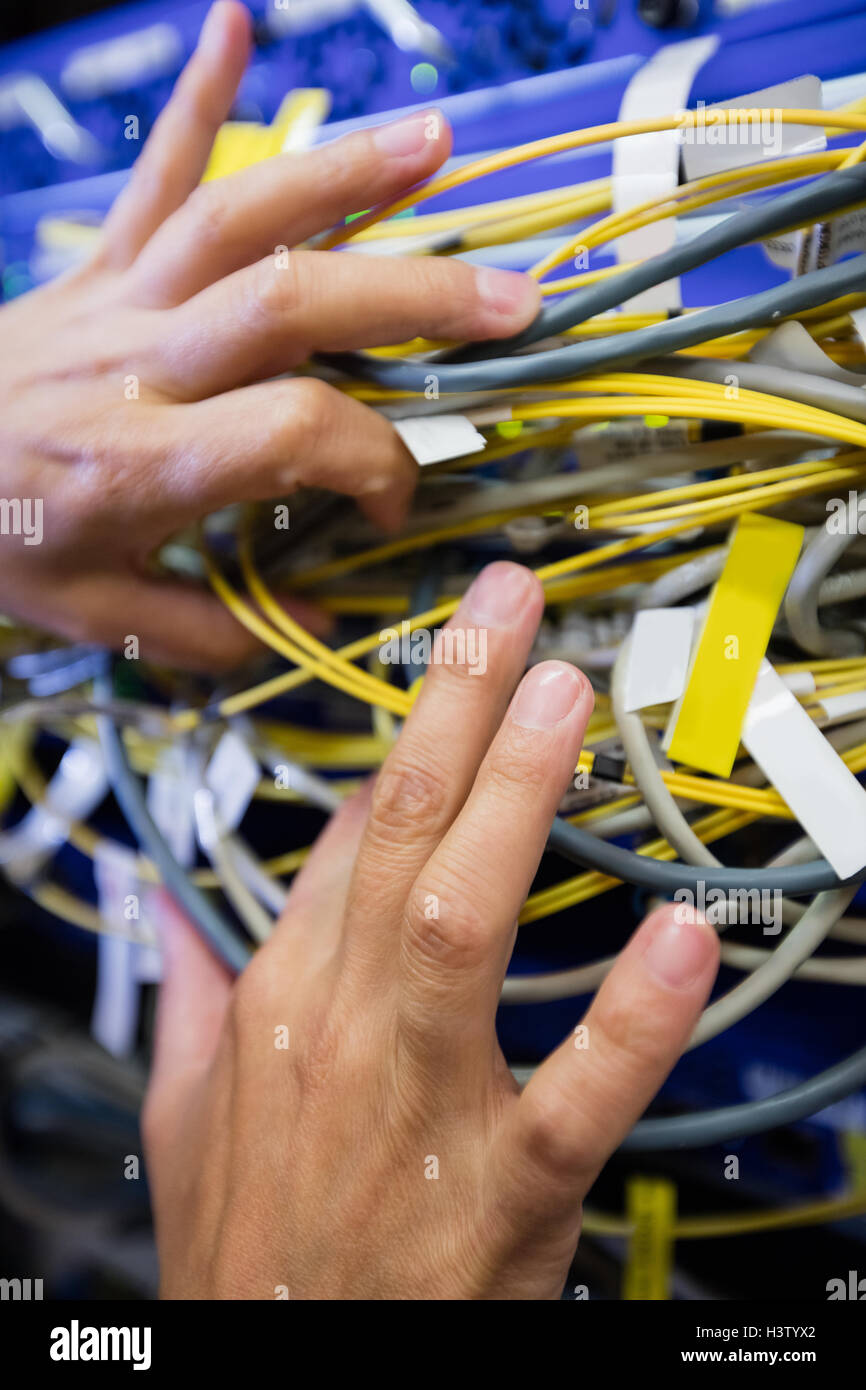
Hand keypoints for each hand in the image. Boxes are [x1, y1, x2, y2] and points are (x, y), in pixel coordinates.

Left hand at [0, 1, 539, 668]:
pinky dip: (197, 96)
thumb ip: (212, 632)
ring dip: (345, 175)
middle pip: (292, 303)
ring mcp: (119, 300)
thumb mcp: (98, 616)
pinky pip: (151, 176)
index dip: (376, 463)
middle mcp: (142, 365)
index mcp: (147, 461)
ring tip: (436, 146)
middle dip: (414, 298)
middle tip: (512, 303)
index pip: (298, 433)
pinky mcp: (97, 268)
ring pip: (241, 219)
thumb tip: (318, 627)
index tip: (392, 501)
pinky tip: (234, 22)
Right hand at [143, 560, 718, 1299]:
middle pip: (397, 831)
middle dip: (457, 706)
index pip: (351, 827)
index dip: (415, 725)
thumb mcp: (179, 1115)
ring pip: (463, 920)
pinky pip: (572, 1093)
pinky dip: (630, 1018)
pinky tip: (681, 938)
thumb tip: (165, 908)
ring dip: (518, 802)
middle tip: (514, 608)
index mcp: (282, 999)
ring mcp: (418, 1102)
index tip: (464, 647)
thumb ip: (181, 995)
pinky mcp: (500, 1191)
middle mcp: (343, 1027)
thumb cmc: (249, 1251)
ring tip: (568, 701)